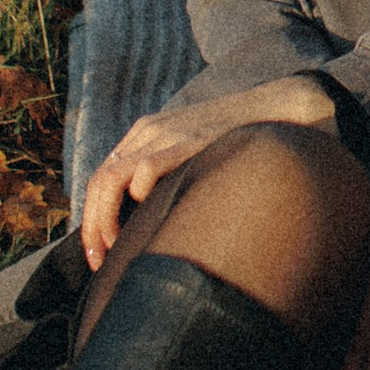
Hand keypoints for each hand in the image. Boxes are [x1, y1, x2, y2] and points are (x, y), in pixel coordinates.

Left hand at [78, 73, 336, 270]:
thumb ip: (172, 174)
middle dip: (92, 226)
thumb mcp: (193, 152)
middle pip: (99, 181)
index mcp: (145, 134)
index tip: (100, 254)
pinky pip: (145, 169)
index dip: (93, 218)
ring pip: (111, 179)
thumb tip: (153, 222)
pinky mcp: (186, 141)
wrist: (277, 108)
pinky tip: (149, 216)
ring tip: (113, 249)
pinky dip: (137, 195)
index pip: (101, 178)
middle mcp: (148, 132)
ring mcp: (165, 135)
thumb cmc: (239, 140)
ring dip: (104, 220)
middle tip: (98, 261)